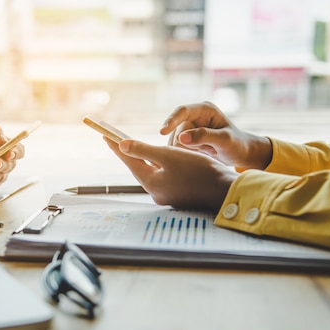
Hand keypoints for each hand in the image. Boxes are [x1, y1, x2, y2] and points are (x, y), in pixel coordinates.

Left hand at [106, 137, 237, 210]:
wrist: (224, 190)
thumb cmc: (199, 171)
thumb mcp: (169, 155)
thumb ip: (144, 150)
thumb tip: (122, 145)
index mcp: (151, 183)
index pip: (129, 161)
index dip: (117, 146)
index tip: (105, 135)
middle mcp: (156, 192)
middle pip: (139, 167)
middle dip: (129, 153)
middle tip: (116, 139)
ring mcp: (167, 195)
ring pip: (152, 171)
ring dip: (144, 159)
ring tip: (134, 147)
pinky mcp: (178, 194)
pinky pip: (164, 176)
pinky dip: (159, 165)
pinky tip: (160, 159)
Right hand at [161, 101, 271, 169]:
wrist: (241, 154)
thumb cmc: (237, 144)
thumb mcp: (225, 140)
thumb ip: (204, 137)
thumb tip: (181, 138)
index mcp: (204, 110)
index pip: (182, 111)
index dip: (171, 120)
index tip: (162, 132)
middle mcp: (194, 117)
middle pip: (178, 131)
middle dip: (191, 144)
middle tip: (211, 149)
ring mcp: (189, 128)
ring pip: (175, 142)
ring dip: (190, 151)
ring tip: (209, 151)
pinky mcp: (186, 140)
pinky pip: (177, 149)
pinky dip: (187, 155)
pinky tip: (202, 155)